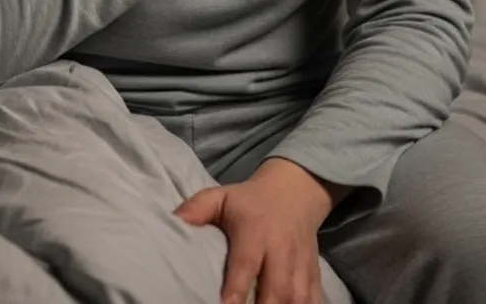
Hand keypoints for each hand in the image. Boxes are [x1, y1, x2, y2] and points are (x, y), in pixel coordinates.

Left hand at [175, 158, 335, 303]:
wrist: (295, 192)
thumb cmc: (249, 201)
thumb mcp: (220, 197)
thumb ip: (196, 209)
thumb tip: (172, 222)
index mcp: (255, 231)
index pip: (246, 264)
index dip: (236, 290)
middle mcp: (281, 250)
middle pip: (276, 289)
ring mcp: (301, 264)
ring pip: (297, 299)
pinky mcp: (314, 275)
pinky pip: (314, 300)